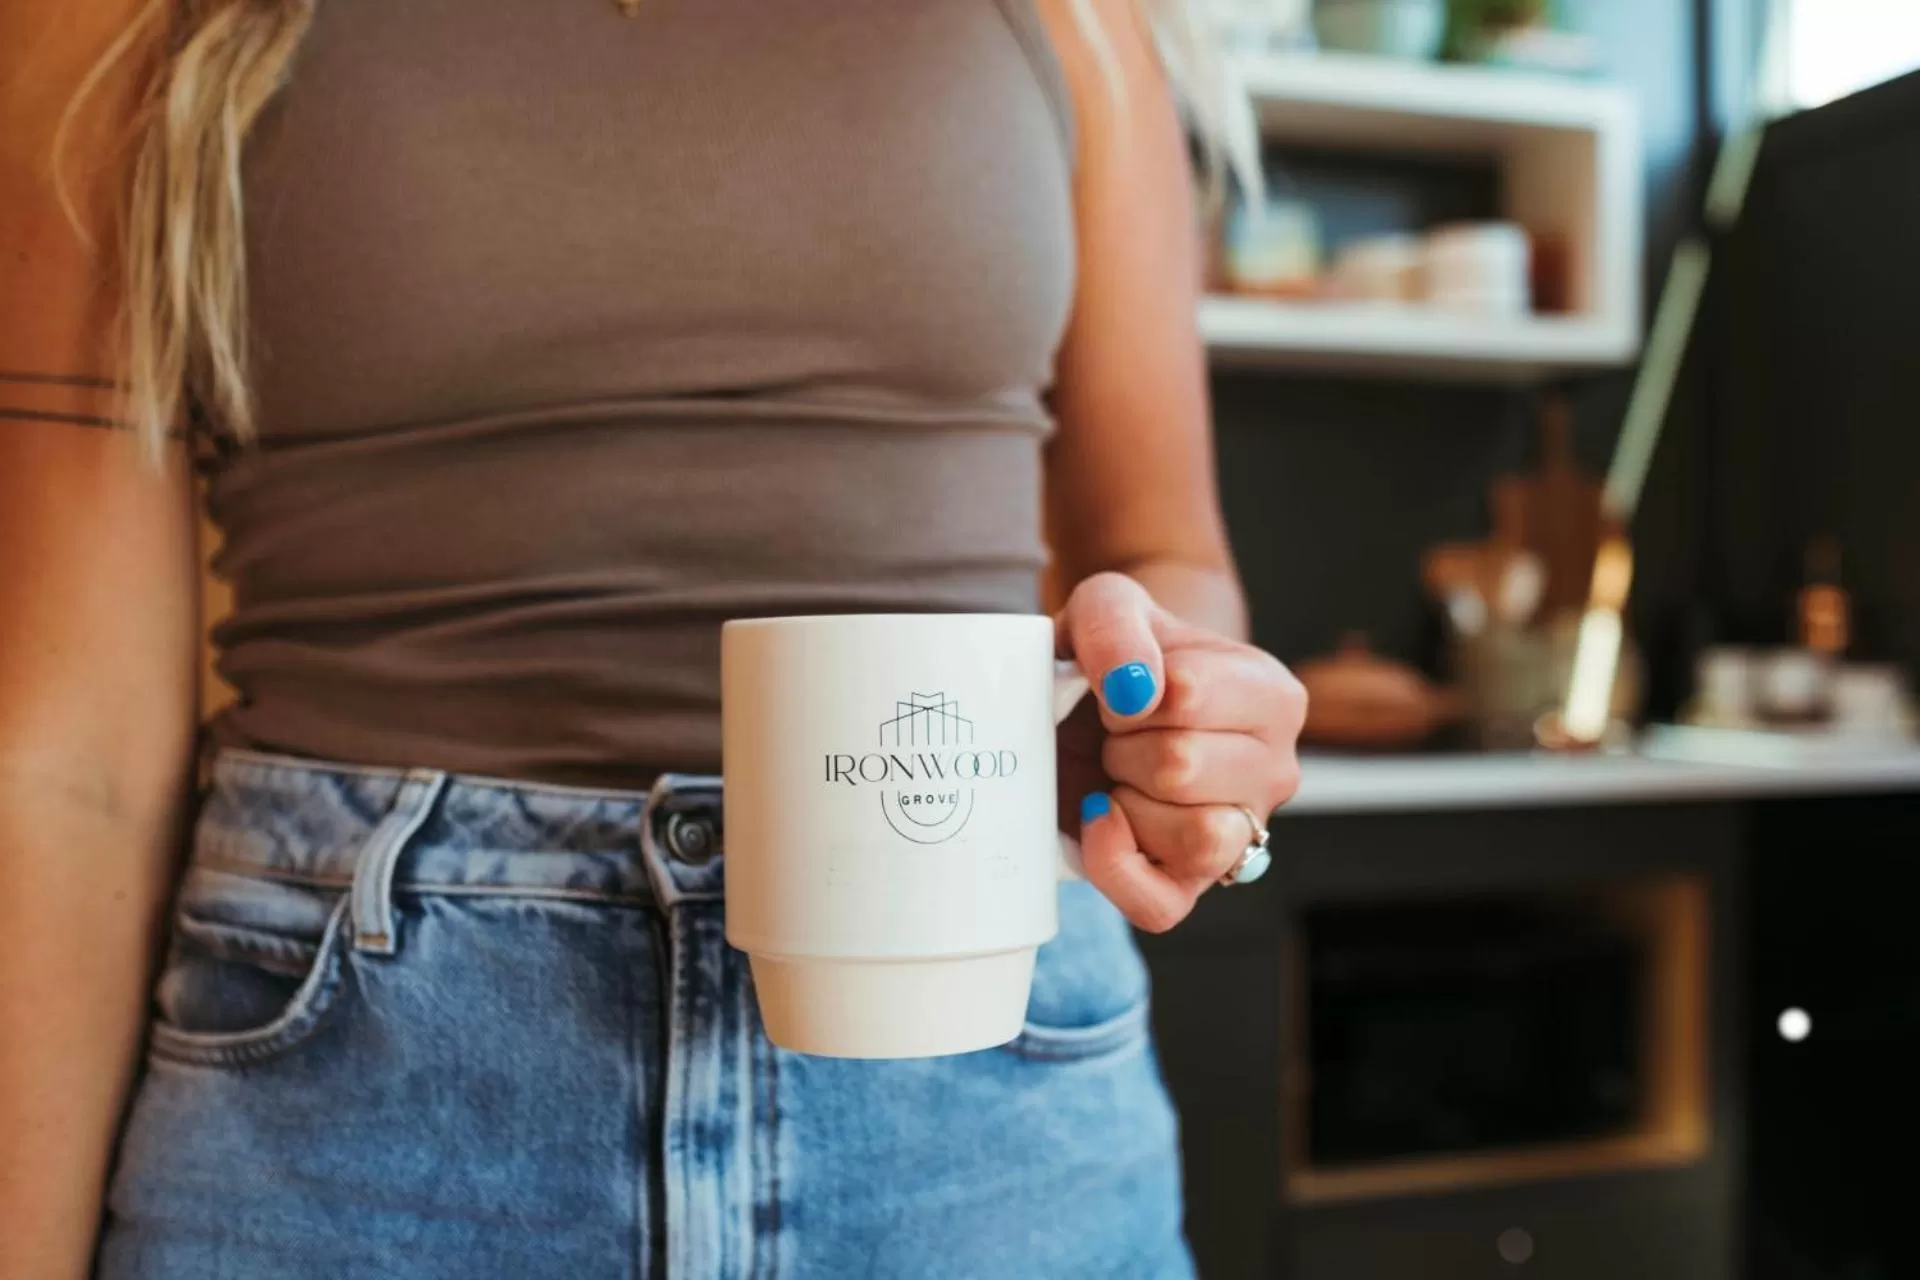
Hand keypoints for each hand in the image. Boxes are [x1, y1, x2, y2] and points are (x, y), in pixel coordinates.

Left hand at [1056, 573, 1305, 931]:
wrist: (1097, 702)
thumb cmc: (1117, 657)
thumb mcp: (1107, 606)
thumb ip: (1115, 624)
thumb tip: (1134, 690)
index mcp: (1273, 696)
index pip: (1189, 696)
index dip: (1128, 690)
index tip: (1124, 687)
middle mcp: (1276, 770)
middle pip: (1183, 768)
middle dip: (1124, 745)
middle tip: (1118, 733)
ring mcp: (1242, 834)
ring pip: (1195, 838)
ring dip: (1128, 800)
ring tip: (1121, 773)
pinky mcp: (1193, 885)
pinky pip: (1160, 904)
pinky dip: (1116, 865)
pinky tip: (1099, 819)